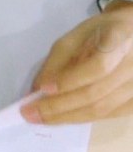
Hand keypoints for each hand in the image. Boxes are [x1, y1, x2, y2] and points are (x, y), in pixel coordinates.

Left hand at [25, 1, 132, 124]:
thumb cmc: (102, 33)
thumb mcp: (75, 37)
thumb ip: (56, 62)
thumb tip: (37, 91)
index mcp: (121, 40)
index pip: (98, 67)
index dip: (70, 81)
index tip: (42, 90)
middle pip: (96, 94)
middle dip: (59, 107)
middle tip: (30, 113)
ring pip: (103, 109)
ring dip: (68, 117)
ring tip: (42, 118)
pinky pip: (111, 115)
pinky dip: (85, 118)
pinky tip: (65, 116)